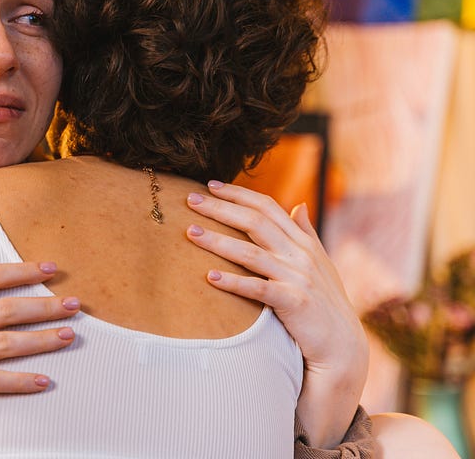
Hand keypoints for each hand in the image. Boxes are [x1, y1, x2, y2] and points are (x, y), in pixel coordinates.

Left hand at [185, 181, 367, 448]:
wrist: (343, 347)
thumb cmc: (325, 303)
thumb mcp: (320, 264)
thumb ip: (306, 234)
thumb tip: (298, 205)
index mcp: (302, 241)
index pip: (267, 207)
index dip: (238, 194)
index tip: (210, 185)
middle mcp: (300, 254)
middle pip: (255, 221)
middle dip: (221, 208)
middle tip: (190, 199)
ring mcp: (298, 277)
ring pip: (251, 253)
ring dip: (218, 241)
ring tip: (191, 233)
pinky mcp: (294, 302)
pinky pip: (258, 288)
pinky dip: (233, 282)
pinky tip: (209, 276)